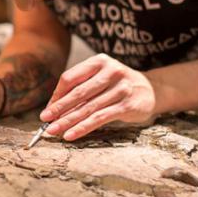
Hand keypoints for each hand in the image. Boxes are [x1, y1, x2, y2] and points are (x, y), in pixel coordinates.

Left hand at [40, 53, 156, 140]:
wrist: (152, 90)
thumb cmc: (118, 84)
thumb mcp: (101, 77)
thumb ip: (81, 87)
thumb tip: (53, 106)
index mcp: (99, 61)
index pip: (70, 77)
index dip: (57, 94)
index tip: (48, 108)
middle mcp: (111, 72)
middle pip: (78, 93)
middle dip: (58, 108)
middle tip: (44, 119)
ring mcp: (121, 88)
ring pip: (87, 108)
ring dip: (67, 121)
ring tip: (53, 130)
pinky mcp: (127, 105)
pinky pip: (100, 118)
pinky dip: (83, 127)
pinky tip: (71, 134)